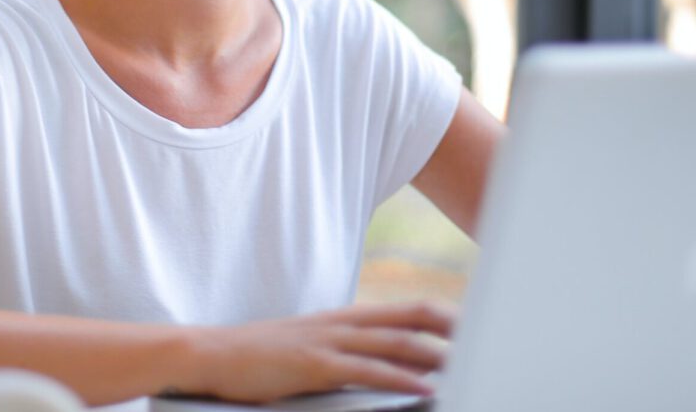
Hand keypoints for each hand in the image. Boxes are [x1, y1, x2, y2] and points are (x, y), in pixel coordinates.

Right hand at [186, 301, 454, 403]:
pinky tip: (425, 388)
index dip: (441, 314)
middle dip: (452, 325)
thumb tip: (385, 370)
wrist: (210, 354)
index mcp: (342, 319)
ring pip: (395, 342)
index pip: (403, 309)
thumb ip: (345, 354)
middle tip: (489, 336)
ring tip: (470, 364)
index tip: (474, 324)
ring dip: (437, 354)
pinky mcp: (314, 365)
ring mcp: (328, 341)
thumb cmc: (259, 359)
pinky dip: (400, 378)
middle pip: (409, 316)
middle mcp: (341, 323)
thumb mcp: (308, 349)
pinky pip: (366, 370)